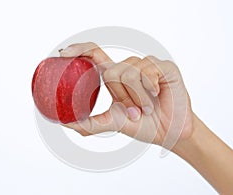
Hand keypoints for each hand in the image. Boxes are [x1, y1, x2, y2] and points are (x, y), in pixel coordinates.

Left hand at [60, 42, 192, 148]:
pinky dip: (150, 88)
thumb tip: (63, 122)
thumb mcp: (112, 123)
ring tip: (147, 108)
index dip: (79, 49)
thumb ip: (89, 123)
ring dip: (138, 96)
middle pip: (112, 70)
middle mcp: (129, 68)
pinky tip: (158, 93)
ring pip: (130, 72)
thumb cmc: (143, 125)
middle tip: (135, 112)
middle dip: (122, 97)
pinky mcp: (163, 66)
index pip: (94, 54)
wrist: (170, 133)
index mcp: (115, 78)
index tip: (63, 53)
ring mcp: (147, 66)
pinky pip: (149, 70)